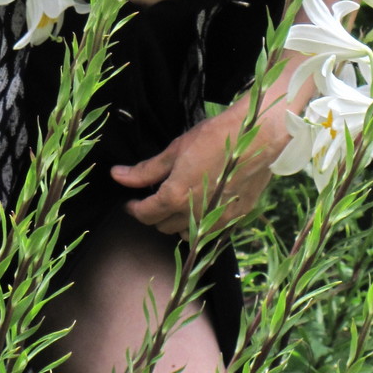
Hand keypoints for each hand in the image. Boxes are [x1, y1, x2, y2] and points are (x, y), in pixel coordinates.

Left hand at [110, 99, 287, 237]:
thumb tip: (117, 175)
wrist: (256, 138)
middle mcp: (194, 216)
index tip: (131, 203)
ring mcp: (216, 221)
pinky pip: (211, 231)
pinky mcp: (235, 219)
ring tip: (181, 203)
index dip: (133, 209)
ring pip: (188, 234)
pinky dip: (203, 223)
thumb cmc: (214, 138)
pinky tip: (205, 205)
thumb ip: (145, 170)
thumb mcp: (175, 151)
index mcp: (174, 198)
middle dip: (156, 214)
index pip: (145, 214)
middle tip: (157, 197)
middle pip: (164, 226)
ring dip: (179, 222)